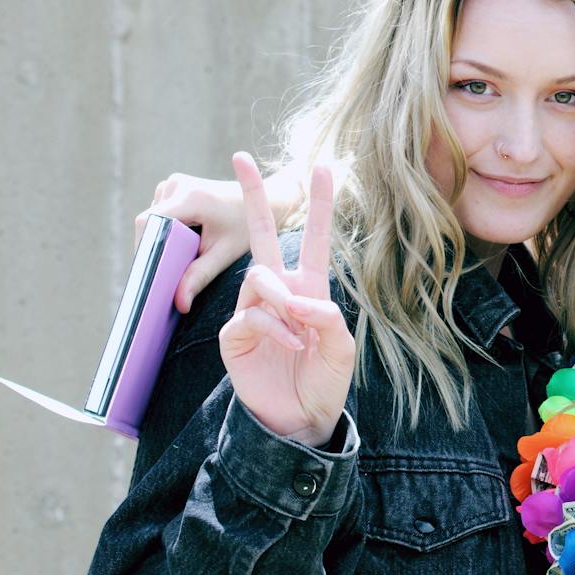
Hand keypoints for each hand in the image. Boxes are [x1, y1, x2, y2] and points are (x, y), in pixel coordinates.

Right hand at [140, 166, 305, 312]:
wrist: (265, 201)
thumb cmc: (247, 227)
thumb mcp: (225, 253)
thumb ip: (199, 276)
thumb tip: (178, 303)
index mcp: (191, 197)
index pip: (149, 223)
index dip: (144, 248)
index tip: (150, 272)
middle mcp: (178, 185)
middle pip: (148, 222)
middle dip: (154, 248)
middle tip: (165, 274)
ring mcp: (175, 183)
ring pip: (152, 218)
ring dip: (161, 238)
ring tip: (180, 256)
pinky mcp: (175, 187)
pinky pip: (159, 212)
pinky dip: (166, 229)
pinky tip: (183, 242)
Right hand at [217, 153, 353, 446]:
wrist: (300, 418)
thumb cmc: (324, 381)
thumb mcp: (340, 348)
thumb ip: (326, 317)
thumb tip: (296, 297)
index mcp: (310, 287)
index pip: (315, 238)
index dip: (319, 204)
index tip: (321, 166)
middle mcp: (279, 292)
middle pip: (263, 235)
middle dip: (252, 196)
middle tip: (239, 157)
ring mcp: (253, 309)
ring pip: (259, 278)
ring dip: (282, 301)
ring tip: (299, 334)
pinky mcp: (234, 333)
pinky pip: (250, 314)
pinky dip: (274, 328)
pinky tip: (289, 345)